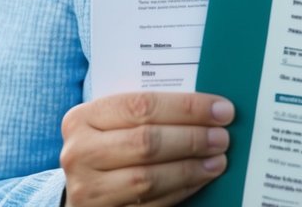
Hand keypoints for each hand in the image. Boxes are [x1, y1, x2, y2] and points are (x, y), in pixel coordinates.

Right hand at [60, 92, 234, 206]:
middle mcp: (79, 154)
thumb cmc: (110, 142)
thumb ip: (150, 110)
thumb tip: (209, 105)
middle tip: (222, 137)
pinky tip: (200, 179)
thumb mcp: (116, 120)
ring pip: (148, 178)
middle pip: (147, 143)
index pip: (142, 106)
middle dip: (192, 139)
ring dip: (190, 168)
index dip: (187, 108)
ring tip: (218, 160)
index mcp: (83, 118)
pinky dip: (181, 190)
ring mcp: (87, 190)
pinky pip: (150, 205)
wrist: (84, 183)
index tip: (221, 109)